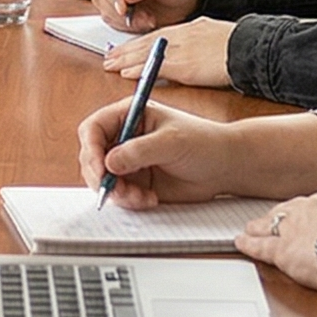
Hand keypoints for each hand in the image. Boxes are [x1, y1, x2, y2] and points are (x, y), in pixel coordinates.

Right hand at [75, 96, 241, 211]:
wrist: (225, 167)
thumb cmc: (204, 143)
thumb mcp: (171, 142)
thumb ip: (139, 150)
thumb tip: (110, 162)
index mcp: (129, 115)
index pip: (93, 128)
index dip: (91, 148)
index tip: (100, 168)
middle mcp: (124, 137)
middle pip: (92, 156)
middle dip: (100, 176)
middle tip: (115, 190)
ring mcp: (128, 161)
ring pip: (103, 179)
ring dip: (116, 192)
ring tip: (139, 198)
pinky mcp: (136, 182)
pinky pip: (119, 194)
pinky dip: (128, 201)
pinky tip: (149, 200)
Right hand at [91, 0, 202, 32]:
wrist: (183, 0)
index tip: (123, 8)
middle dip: (121, 12)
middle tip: (143, 16)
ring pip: (106, 13)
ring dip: (128, 21)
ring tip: (149, 18)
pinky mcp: (117, 13)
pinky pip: (114, 23)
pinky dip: (130, 26)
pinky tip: (145, 21)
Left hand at [102, 16, 235, 86]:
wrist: (252, 48)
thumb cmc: (242, 45)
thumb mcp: (215, 35)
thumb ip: (199, 41)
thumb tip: (192, 51)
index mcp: (190, 28)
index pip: (158, 34)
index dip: (140, 41)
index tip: (126, 46)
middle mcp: (181, 36)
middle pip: (146, 42)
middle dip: (126, 49)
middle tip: (109, 55)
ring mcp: (181, 50)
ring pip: (145, 53)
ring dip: (125, 59)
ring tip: (110, 63)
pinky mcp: (184, 66)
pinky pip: (154, 67)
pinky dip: (138, 70)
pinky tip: (126, 72)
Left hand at [237, 190, 316, 301]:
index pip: (313, 205)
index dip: (305, 212)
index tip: (303, 216)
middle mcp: (308, 210)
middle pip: (288, 210)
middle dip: (280, 216)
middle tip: (271, 220)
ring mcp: (292, 229)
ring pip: (270, 224)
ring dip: (260, 227)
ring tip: (251, 228)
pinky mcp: (281, 249)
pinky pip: (259, 245)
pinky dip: (248, 243)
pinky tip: (241, 243)